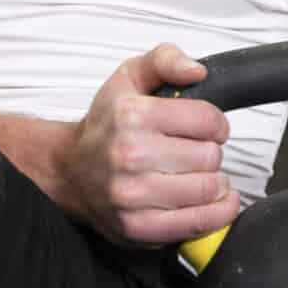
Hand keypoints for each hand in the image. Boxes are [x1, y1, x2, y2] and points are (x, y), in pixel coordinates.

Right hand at [69, 43, 241, 247]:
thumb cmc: (105, 126)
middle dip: (209, 153)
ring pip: (209, 189)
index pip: (208, 120)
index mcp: (131, 116)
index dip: (215, 124)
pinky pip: (199, 223)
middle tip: (192, 153)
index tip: (205, 129)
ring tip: (197, 176)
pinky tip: (213, 201)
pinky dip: (218, 213)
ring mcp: (133, 195)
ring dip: (213, 183)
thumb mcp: (128, 78)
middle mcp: (130, 156)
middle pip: (210, 156)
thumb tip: (197, 71)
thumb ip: (164, 60)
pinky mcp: (139, 227)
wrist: (69, 172)